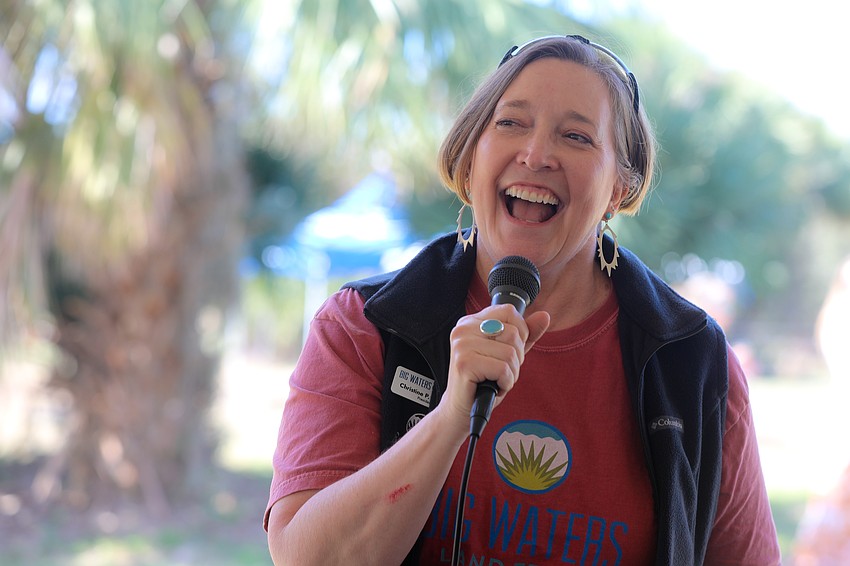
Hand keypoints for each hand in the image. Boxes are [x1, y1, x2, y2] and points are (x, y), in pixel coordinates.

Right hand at [438, 304, 549, 433]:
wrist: (461, 411)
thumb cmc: (484, 382)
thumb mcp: (507, 354)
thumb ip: (526, 334)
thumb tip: (545, 315)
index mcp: (471, 322)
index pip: (509, 311)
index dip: (520, 333)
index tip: (509, 351)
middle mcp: (463, 329)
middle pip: (513, 333)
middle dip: (516, 358)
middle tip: (499, 371)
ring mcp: (462, 345)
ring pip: (510, 353)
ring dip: (511, 373)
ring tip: (495, 380)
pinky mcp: (465, 363)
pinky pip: (503, 369)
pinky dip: (505, 383)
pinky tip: (493, 387)